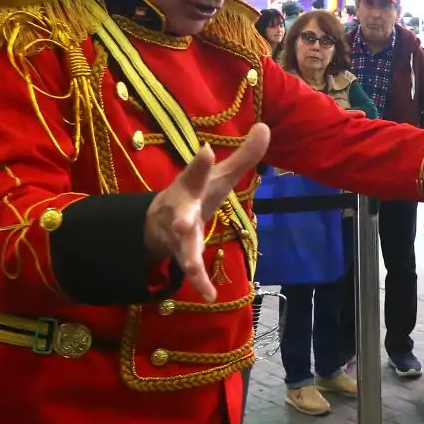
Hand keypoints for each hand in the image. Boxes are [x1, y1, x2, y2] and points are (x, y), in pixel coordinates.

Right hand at [144, 123, 270, 301]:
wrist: (158, 221)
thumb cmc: (196, 194)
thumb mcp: (221, 175)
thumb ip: (244, 155)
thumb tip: (265, 127)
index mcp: (192, 187)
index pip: (196, 173)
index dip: (201, 164)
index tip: (206, 151)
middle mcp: (181, 210)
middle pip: (181, 213)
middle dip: (181, 218)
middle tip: (179, 223)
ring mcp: (178, 236)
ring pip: (182, 247)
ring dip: (187, 257)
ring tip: (192, 268)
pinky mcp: (181, 255)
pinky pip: (191, 271)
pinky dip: (199, 283)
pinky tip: (210, 296)